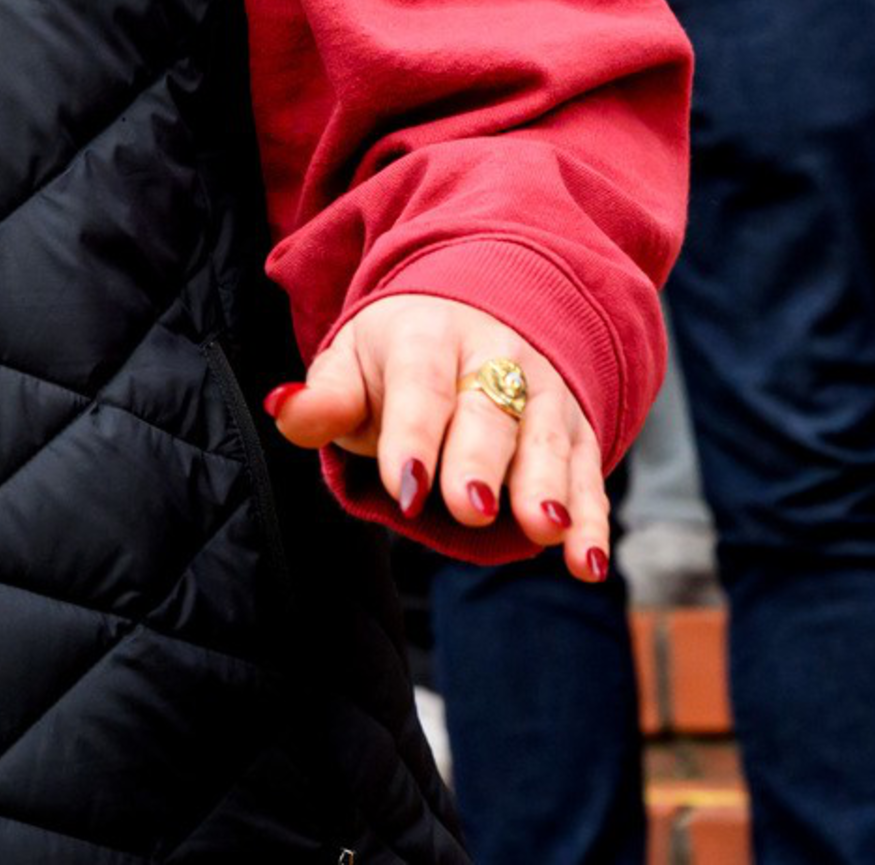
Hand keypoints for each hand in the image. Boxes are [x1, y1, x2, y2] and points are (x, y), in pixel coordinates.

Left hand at [270, 293, 609, 577]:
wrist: (477, 311)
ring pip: (545, 441)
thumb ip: (324, 399)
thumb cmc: (398, 359)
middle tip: (470, 507)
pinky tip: (586, 562)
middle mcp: (493, 358)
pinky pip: (586, 474)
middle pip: (488, 411)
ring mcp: (541, 393)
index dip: (414, 434)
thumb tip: (284, 409)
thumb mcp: (353, 364)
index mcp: (426, 337)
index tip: (406, 487)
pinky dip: (590, 519)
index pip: (420, 384)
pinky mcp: (575, 431)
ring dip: (549, 487)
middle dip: (481, 460)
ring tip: (546, 529)